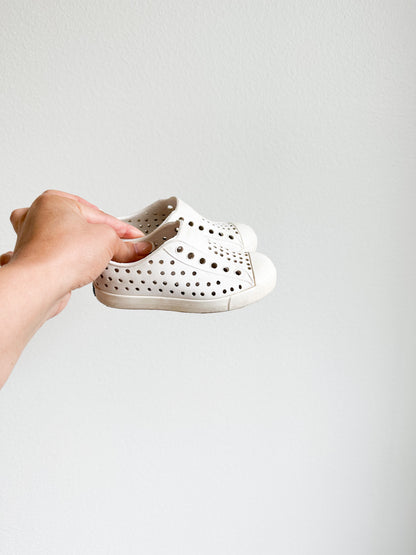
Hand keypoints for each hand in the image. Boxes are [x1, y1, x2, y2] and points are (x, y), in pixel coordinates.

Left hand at [0, 190, 150, 317]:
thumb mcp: (107, 241)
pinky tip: (78, 268)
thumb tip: (135, 249)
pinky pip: (59, 256)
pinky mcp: (34, 259)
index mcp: (54, 200)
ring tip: (98, 258)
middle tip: (118, 248)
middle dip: (101, 236)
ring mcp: (33, 238)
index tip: (133, 238)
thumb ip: (123, 244)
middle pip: (81, 225)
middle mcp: (38, 216)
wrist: (38, 285)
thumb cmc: (60, 256)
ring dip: (83, 249)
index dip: (120, 228)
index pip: (98, 214)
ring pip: (68, 240)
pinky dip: (69, 261)